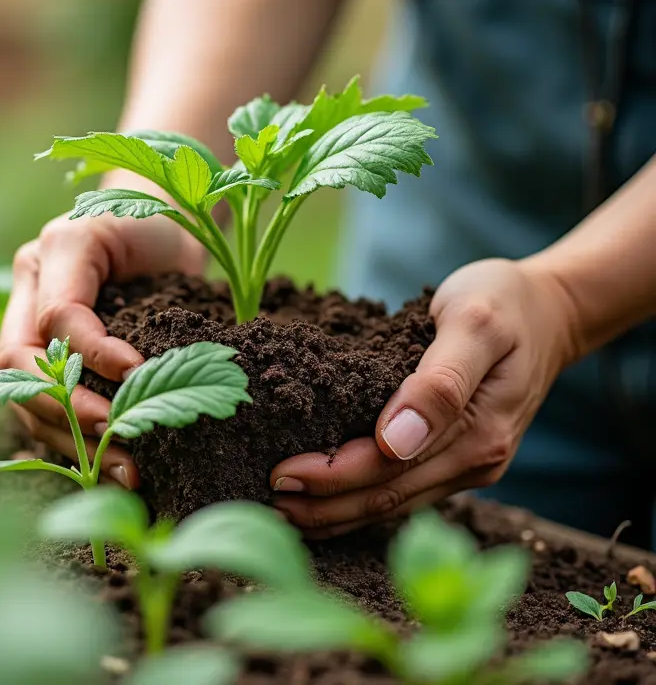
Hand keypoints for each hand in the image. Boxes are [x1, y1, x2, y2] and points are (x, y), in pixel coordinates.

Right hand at [0, 209, 206, 487]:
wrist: (157, 229)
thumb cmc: (153, 225)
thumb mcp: (141, 236)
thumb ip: (124, 291)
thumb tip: (128, 374)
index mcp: (43, 258)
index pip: (55, 317)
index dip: (92, 352)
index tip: (138, 374)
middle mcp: (24, 298)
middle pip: (20, 369)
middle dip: (69, 412)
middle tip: (122, 442)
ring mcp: (28, 334)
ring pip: (25, 401)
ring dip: (73, 442)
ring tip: (127, 471)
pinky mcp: (46, 369)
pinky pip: (43, 416)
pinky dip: (76, 446)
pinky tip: (111, 469)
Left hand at [270, 258, 581, 537]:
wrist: (552, 311)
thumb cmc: (505, 304)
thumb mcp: (475, 324)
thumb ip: (439, 382)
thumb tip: (395, 440)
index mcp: (477, 432)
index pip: (388, 468)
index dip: (331, 477)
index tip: (280, 473)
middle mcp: (474, 461)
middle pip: (385, 497)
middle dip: (322, 506)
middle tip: (266, 503)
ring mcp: (468, 466)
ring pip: (392, 504)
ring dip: (336, 514)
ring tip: (282, 513)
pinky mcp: (458, 461)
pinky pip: (403, 490)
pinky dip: (359, 500)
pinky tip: (324, 502)